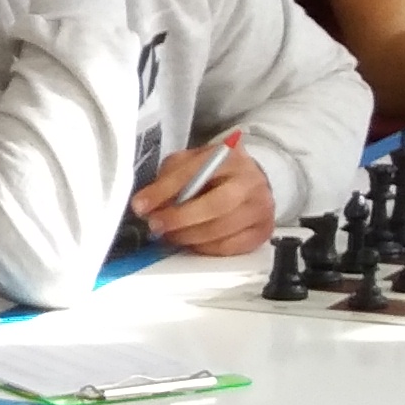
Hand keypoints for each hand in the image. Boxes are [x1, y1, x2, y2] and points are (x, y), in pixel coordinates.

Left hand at [136, 133, 275, 255]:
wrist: (250, 182)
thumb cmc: (214, 173)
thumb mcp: (189, 163)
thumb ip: (167, 179)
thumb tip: (145, 204)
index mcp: (230, 157)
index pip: (193, 173)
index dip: (163, 191)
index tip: (140, 205)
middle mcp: (250, 181)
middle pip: (216, 205)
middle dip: (179, 218)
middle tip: (156, 225)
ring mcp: (261, 207)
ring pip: (221, 229)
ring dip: (188, 236)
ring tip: (170, 235)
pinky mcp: (263, 230)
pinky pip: (230, 246)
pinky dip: (206, 248)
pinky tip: (193, 242)